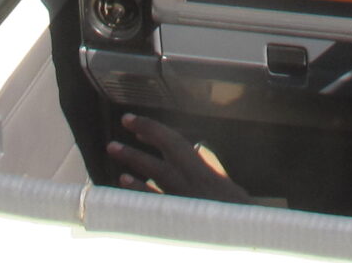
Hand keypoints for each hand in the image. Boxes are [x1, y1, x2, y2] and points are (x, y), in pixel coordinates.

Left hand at [106, 113, 253, 202]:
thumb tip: (197, 151)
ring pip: (151, 175)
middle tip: (121, 125)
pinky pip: (151, 200)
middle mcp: (187, 182)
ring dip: (132, 160)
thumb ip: (208, 165)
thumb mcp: (224, 181)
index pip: (172, 142)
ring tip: (113, 148)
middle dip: (138, 142)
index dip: (150, 128)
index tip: (131, 119)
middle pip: (159, 156)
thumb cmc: (234, 208)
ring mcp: (178, 198)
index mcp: (202, 170)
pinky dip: (136, 189)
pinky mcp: (172, 215)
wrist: (238, 231)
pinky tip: (124, 180)